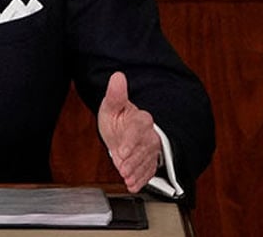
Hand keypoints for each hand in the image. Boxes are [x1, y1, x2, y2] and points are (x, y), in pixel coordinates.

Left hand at [97, 71, 160, 192]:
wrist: (124, 129)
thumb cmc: (118, 117)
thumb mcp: (112, 105)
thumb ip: (116, 93)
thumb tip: (117, 76)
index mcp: (141, 119)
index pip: (137, 130)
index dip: (130, 141)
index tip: (121, 151)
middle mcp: (149, 134)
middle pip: (143, 148)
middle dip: (133, 160)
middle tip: (122, 168)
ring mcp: (150, 149)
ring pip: (146, 161)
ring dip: (136, 171)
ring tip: (127, 178)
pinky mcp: (149, 161)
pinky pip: (148, 170)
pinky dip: (141, 179)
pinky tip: (133, 184)